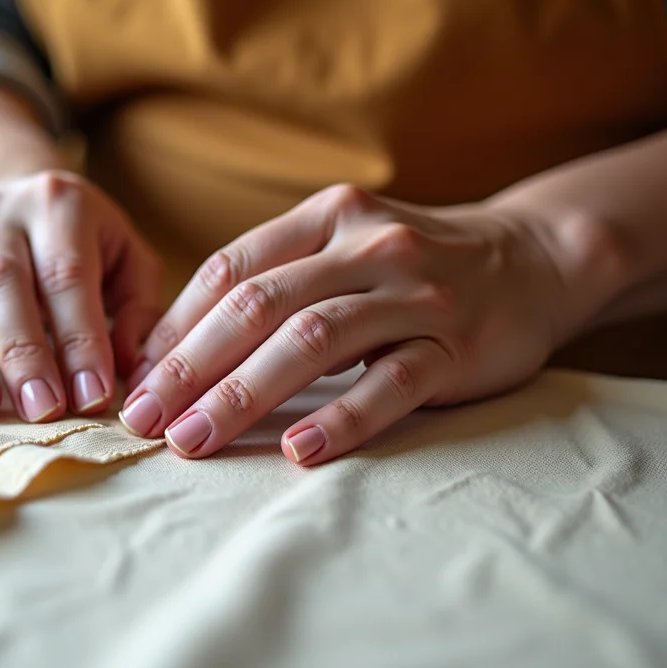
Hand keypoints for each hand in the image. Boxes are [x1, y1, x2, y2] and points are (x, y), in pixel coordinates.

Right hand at [0, 170, 162, 421]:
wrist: (23, 196)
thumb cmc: (91, 243)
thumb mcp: (130, 257)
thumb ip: (138, 311)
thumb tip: (130, 372)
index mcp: (60, 205)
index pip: (67, 275)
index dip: (80, 338)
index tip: (92, 396)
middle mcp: (0, 216)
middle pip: (2, 284)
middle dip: (22, 353)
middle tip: (41, 409)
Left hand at [118, 184, 575, 465]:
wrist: (532, 259)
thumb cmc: (410, 265)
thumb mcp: (342, 247)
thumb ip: (273, 280)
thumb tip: (173, 348)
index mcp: (328, 217)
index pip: (232, 269)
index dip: (176, 325)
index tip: (134, 378)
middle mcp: (369, 245)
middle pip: (260, 306)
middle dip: (191, 367)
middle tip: (144, 419)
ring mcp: (416, 294)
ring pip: (314, 341)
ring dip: (244, 394)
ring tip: (195, 440)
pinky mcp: (457, 346)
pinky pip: (392, 384)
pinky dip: (343, 417)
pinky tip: (300, 450)